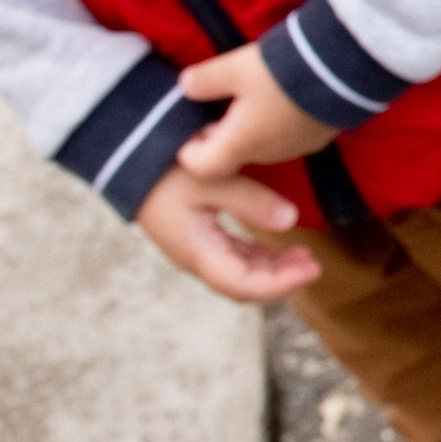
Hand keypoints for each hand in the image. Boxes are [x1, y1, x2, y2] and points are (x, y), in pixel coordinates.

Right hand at [135, 156, 322, 300]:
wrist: (126, 156)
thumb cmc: (165, 166)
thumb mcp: (211, 179)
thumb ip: (251, 201)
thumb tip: (290, 221)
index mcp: (197, 251)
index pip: (244, 285)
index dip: (281, 284)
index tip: (312, 270)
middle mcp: (194, 258)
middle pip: (243, 285)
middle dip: (280, 279)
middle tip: (314, 264)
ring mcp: (194, 249)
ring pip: (238, 272)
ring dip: (271, 269)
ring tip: (303, 256)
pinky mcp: (195, 237)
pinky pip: (231, 256)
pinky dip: (257, 256)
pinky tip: (277, 247)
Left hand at [179, 38, 336, 176]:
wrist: (344, 70)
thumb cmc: (280, 72)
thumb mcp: (236, 67)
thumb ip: (206, 79)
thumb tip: (185, 87)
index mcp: (241, 143)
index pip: (202, 168)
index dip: (188, 151)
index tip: (190, 127)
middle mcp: (266, 154)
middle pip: (231, 157)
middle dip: (218, 136)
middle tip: (214, 106)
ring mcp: (294, 149)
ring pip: (259, 147)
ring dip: (247, 129)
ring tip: (248, 98)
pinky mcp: (316, 139)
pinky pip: (284, 138)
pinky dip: (273, 125)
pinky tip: (280, 97)